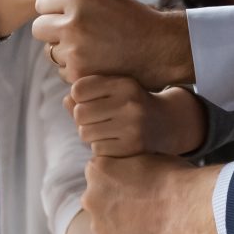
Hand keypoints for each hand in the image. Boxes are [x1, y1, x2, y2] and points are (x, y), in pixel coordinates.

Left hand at [32, 0, 192, 87]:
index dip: (55, 10)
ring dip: (65, 53)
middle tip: (75, 36)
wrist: (161, 48)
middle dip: (53, 32)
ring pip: (50, 52)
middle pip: (39, 28)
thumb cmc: (133, 19)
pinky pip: (63, 72)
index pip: (42, 3)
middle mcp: (72, 21)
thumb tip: (44, 4)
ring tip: (93, 49)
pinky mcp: (79, 73)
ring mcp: (74, 50)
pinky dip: (76, 71)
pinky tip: (98, 64)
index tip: (68, 16)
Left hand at [65, 76, 206, 156]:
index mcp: (123, 83)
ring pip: (85, 133)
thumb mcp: (114, 90)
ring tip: (103, 129)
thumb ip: (89, 92)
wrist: (166, 123)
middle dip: (81, 117)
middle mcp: (129, 103)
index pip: (79, 89)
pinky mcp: (132, 148)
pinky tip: (113, 141)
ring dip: (89, 133)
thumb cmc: (131, 103)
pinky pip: (97, 149)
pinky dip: (100, 146)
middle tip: (94, 118)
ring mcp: (132, 127)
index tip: (88, 99)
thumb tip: (67, 100)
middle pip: (79, 113)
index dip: (78, 96)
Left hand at [83, 154, 221, 233]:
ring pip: (109, 229)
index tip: (138, 185)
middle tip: (145, 206)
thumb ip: (126, 161)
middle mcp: (90, 199)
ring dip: (125, 227)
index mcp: (96, 170)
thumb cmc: (177, 176)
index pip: (100, 176)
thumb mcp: (146, 155)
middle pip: (100, 203)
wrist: (194, 207)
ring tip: (152, 223)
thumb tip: (127, 164)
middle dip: (117, 205)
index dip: (120, 181)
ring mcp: (101, 229)